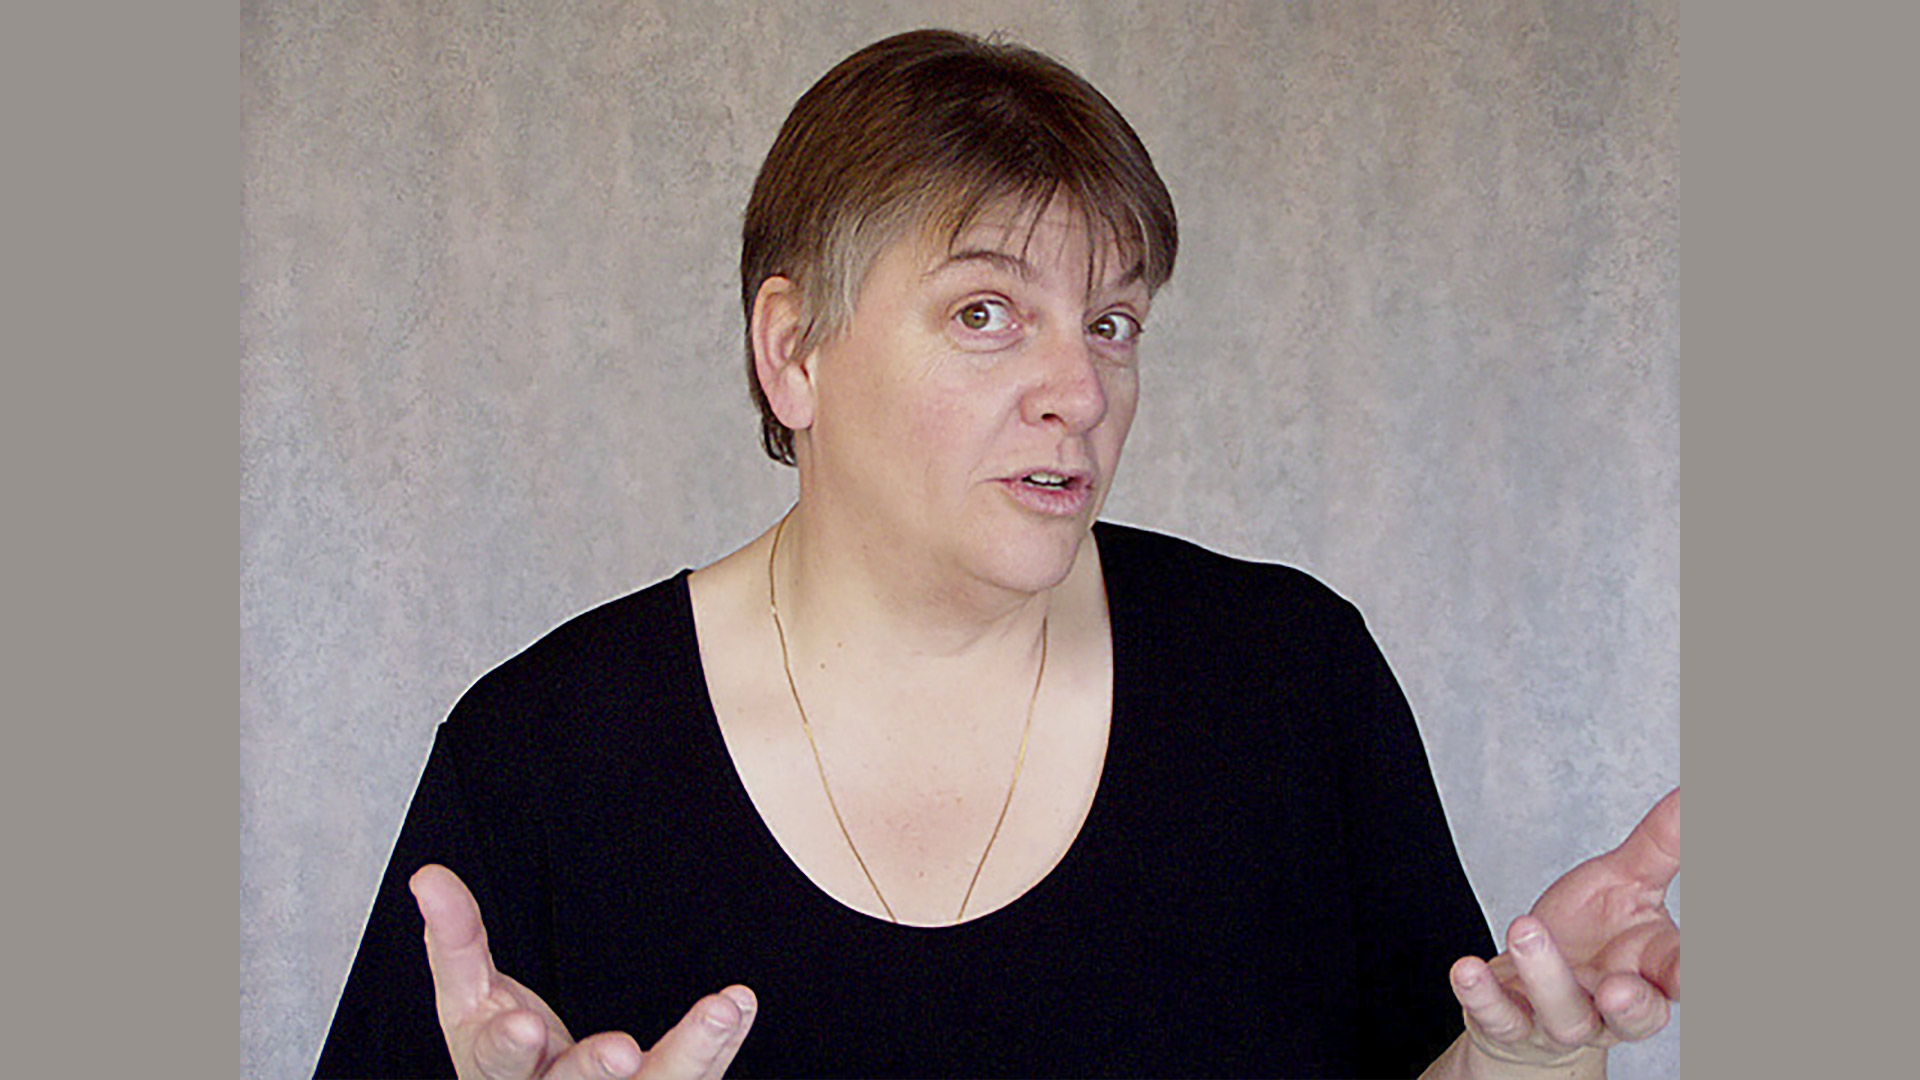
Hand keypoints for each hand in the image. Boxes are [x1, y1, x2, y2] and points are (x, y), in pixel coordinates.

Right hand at [411, 864, 756, 1079]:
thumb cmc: (505, 1051)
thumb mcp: (470, 1000)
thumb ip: (456, 940)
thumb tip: (428, 877)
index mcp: (498, 1076)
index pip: (496, 1067)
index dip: (507, 1049)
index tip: (522, 1026)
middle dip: (595, 1069)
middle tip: (623, 1051)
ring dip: (692, 1052)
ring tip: (721, 1009)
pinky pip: (695, 1076)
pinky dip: (720, 1043)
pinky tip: (738, 1006)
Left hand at [1448, 787, 1679, 1070]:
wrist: (1532, 987)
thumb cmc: (1591, 933)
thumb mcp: (1626, 882)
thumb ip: (1663, 846)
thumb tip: (1695, 791)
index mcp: (1650, 969)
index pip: (1678, 976)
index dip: (1687, 975)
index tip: (1690, 972)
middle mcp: (1612, 1005)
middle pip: (1634, 1017)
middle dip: (1631, 1005)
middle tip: (1617, 988)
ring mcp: (1561, 1020)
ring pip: (1563, 1014)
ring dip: (1545, 976)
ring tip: (1524, 928)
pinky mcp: (1511, 1023)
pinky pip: (1499, 1017)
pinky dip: (1481, 996)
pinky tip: (1466, 968)